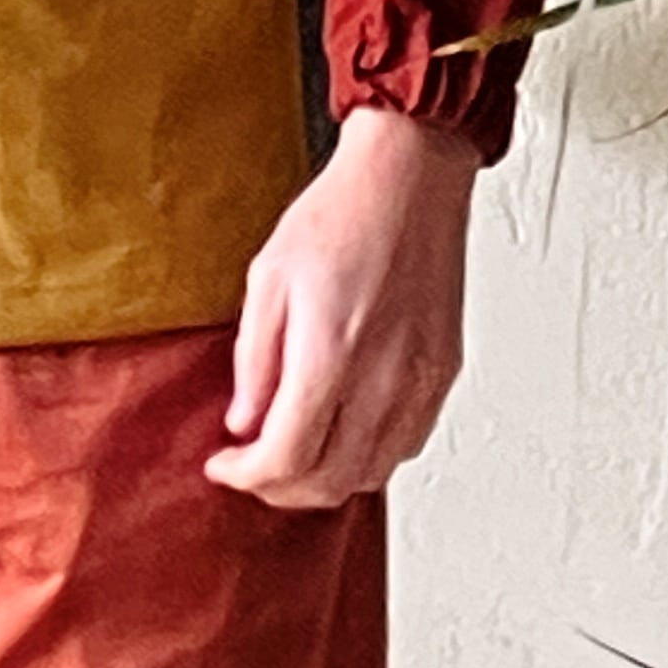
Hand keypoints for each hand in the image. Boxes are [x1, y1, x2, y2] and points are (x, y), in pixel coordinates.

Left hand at [203, 106, 478, 509]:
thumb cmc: (338, 215)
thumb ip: (254, 360)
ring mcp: (420, 382)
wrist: (409, 178)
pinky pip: (404, 447)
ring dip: (325, 480)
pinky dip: (367, 458)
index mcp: (331, 353)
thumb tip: (245, 424)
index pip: (286, 456)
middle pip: (330, 481)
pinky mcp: (443, 375)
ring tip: (292, 454)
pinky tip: (341, 433)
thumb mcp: (268, 278)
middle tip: (252, 468)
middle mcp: (383, 379)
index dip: (246, 476)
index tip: (224, 465)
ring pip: (370, 475)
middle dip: (280, 489)